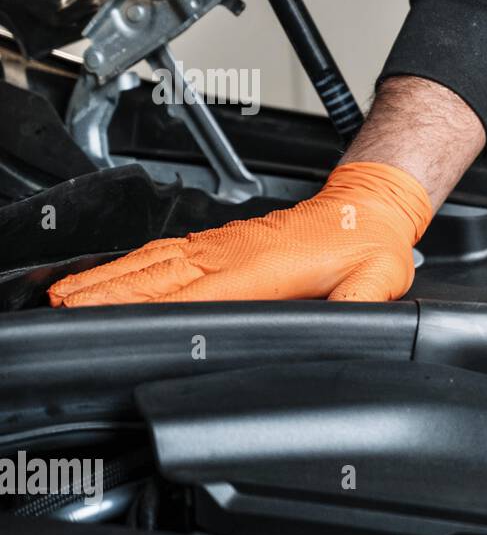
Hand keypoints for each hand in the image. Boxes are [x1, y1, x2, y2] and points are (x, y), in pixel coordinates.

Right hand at [48, 162, 432, 305]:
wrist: (368, 205)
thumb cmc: (369, 243)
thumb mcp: (376, 282)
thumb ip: (360, 308)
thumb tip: (354, 329)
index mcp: (263, 268)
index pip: (194, 294)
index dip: (149, 308)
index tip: (109, 321)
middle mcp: (233, 253)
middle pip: (156, 277)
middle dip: (107, 295)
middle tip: (63, 311)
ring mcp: (224, 244)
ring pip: (153, 262)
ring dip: (109, 278)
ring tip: (67, 295)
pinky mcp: (224, 241)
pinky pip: (167, 251)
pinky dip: (130, 263)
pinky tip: (110, 274)